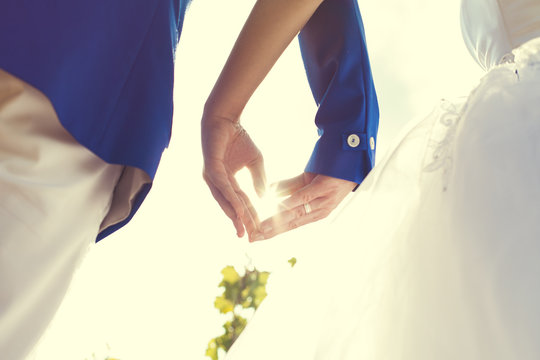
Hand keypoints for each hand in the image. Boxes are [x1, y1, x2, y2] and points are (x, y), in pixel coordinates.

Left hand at [201, 113, 265, 239]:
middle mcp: (217, 183)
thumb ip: (259, 179)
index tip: (258, 230)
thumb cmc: (238, 138)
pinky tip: (238, 208)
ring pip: (225, 200)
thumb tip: (265, 197)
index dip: (250, 216)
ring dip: (235, 215)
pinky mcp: (210, 168)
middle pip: (231, 206)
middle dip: (241, 221)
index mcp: (227, 182)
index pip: (240, 202)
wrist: (225, 118)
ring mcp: (212, 177)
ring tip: (243, 229)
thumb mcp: (255, 161)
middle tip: (250, 237)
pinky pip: (222, 187)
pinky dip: (230, 199)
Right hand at [254, 172, 356, 240]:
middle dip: (271, 232)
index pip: (290, 224)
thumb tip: (271, 191)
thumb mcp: (306, 180)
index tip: (256, 237)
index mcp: (315, 210)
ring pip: (297, 214)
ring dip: (278, 222)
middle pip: (292, 223)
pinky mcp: (326, 187)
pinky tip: (279, 208)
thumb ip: (288, 186)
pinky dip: (291, 203)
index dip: (273, 231)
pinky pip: (306, 196)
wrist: (353, 155)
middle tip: (254, 238)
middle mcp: (320, 210)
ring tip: (262, 228)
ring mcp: (324, 200)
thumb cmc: (330, 169)